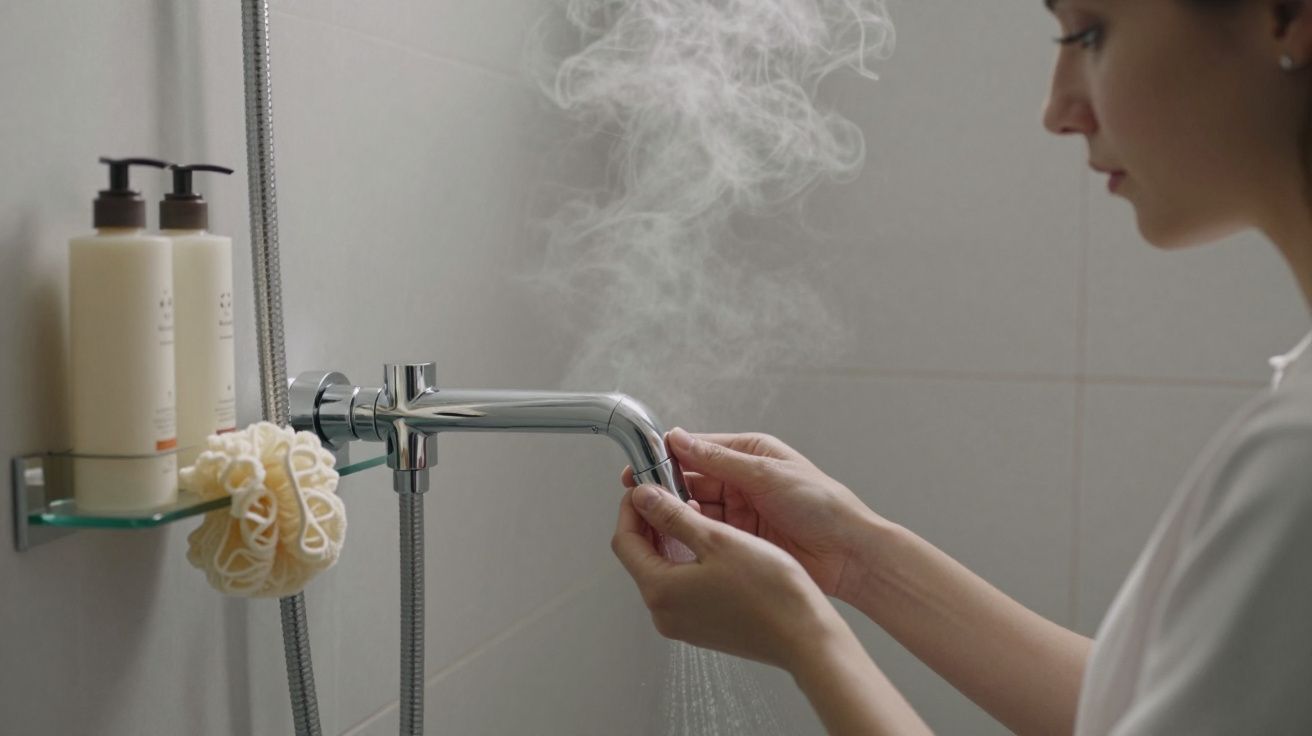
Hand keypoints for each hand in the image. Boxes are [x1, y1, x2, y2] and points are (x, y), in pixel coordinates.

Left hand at [611, 483, 842, 671]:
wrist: (805, 636)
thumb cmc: (770, 592)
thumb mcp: (717, 539)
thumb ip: (674, 516)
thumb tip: (643, 498)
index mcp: (660, 591)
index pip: (624, 541)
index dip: (632, 508)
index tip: (646, 486)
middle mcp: (664, 614)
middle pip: (641, 557)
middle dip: (652, 521)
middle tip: (671, 493)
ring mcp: (683, 624)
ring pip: (664, 570)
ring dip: (673, 539)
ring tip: (696, 513)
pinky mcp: (703, 627)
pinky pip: (683, 588)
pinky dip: (689, 561)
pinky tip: (712, 544)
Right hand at [622, 428, 884, 599]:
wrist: (850, 553)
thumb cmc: (822, 505)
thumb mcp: (767, 475)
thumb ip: (719, 460)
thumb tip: (679, 439)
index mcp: (751, 453)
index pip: (699, 449)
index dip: (668, 457)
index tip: (640, 467)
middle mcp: (743, 480)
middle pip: (693, 480)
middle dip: (667, 488)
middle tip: (640, 498)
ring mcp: (742, 511)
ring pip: (697, 508)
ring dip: (678, 512)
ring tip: (656, 518)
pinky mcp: (743, 539)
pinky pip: (709, 532)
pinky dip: (693, 533)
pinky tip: (678, 536)